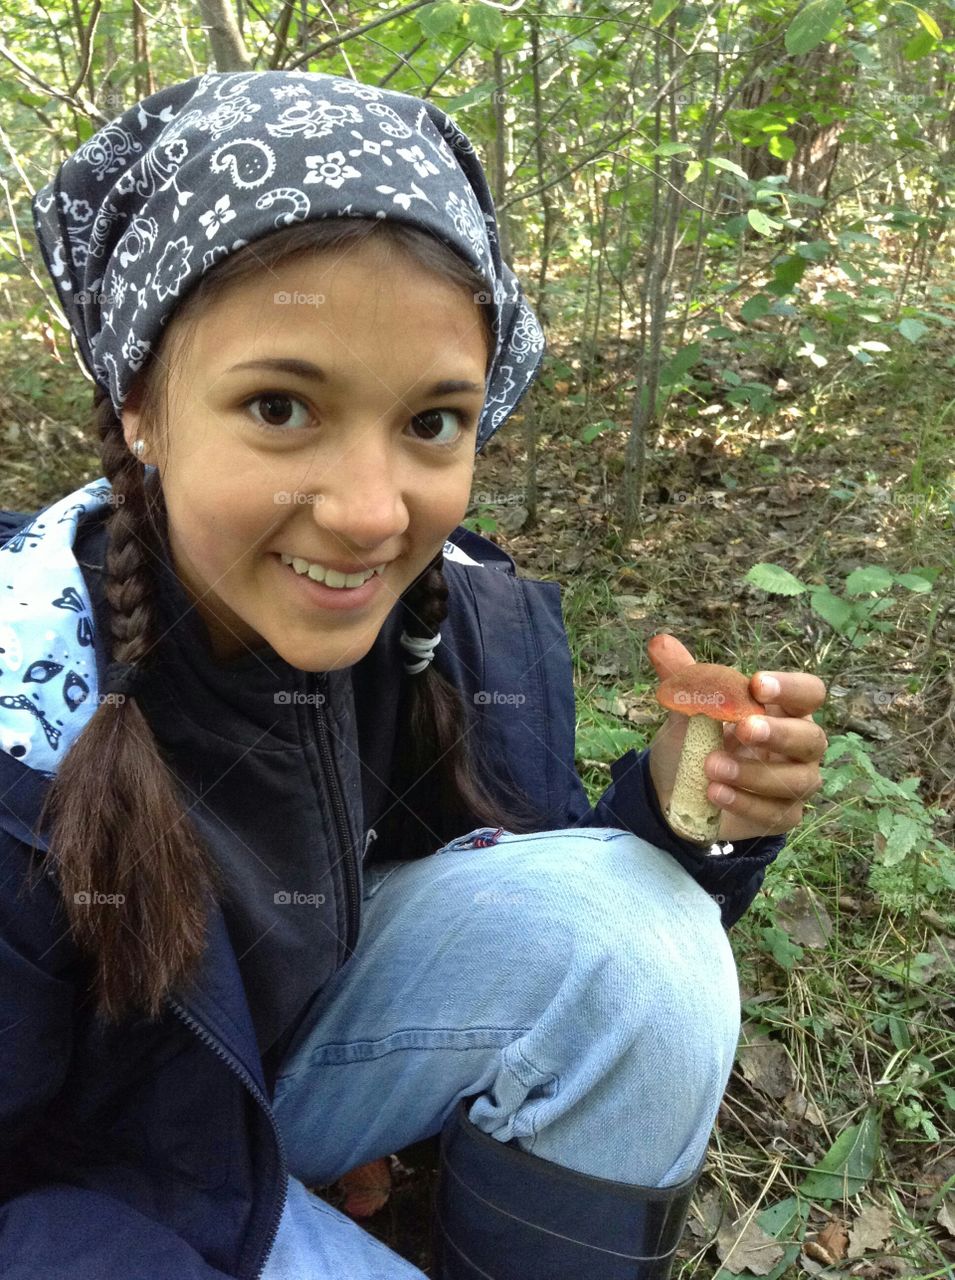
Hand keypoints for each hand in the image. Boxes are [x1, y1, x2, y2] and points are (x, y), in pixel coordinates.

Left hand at [647, 634, 827, 843]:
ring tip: (710, 767)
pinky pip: (777, 812)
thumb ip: (683, 680)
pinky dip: (745, 802)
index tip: (756, 685)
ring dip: (754, 773)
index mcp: (783, 709)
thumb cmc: (694, 741)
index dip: (791, 687)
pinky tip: (714, 793)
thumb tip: (659, 643)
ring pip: (798, 780)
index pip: (809, 692)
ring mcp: (794, 783)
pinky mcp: (782, 815)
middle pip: (813, 738)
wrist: (673, 790)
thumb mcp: (686, 710)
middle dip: (779, 733)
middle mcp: (798, 745)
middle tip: (744, 728)